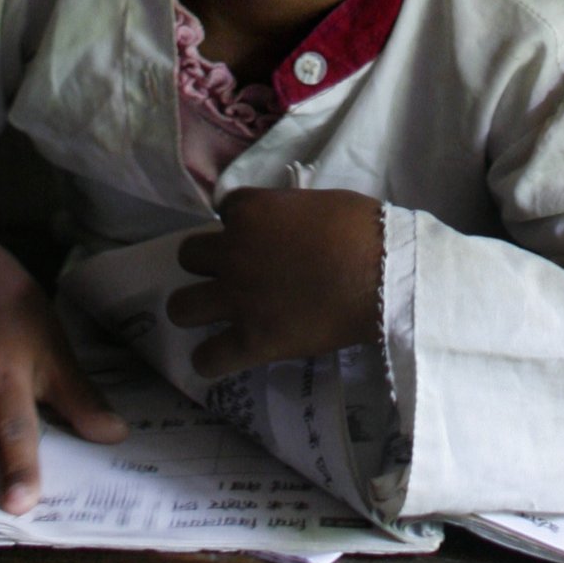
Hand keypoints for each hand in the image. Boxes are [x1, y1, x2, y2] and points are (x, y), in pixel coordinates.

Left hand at [164, 187, 384, 382]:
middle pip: (189, 256)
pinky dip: (211, 360)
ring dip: (196, 308)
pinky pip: (207, 359)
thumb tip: (289, 228)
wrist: (383, 275)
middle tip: (233, 273)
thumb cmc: (364, 231)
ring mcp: (237, 298)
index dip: (242, 224)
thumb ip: (289, 214)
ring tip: (217, 314)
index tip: (261, 236)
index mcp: (251, 211)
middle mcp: (233, 252)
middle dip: (207, 264)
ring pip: (180, 307)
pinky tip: (224, 356)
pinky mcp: (251, 340)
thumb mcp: (318, 202)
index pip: (225, 210)